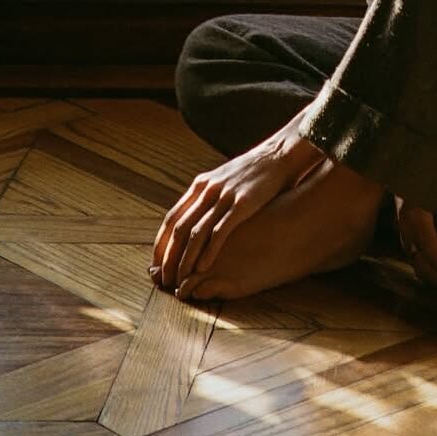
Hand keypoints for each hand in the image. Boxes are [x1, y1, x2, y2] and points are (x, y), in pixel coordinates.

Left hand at [151, 109, 322, 292]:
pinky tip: (202, 268)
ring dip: (185, 259)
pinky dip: (208, 252)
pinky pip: (219, 232)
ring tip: (180, 280)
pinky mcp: (242, 204)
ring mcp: (224, 196)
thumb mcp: (224, 178)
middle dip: (169, 257)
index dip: (161, 244)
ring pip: (195, 233)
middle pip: (179, 229)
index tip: (157, 265)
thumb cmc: (254, 172)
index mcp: (200, 185)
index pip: (171, 219)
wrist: (279, 155)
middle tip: (164, 280)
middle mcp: (207, 190)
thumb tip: (194, 218)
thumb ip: (208, 197)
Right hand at [395, 180, 436, 294]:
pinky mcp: (402, 231)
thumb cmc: (431, 174)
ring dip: (434, 275)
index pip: (434, 253)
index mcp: (418, 218)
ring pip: (418, 262)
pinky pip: (415, 255)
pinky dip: (428, 266)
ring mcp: (401, 230)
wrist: (408, 163)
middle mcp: (406, 228)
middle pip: (424, 263)